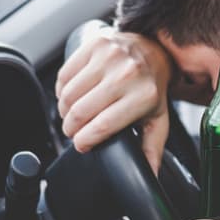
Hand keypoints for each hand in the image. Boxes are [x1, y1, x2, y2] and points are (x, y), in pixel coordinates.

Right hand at [55, 25, 173, 174]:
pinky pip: (65, 75)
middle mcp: (127, 74)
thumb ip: (152, 149)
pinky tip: (70, 96)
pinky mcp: (94, 45)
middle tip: (73, 132)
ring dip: (64, 111)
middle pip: (82, 112)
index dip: (85, 141)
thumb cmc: (151, 88)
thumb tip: (150, 175)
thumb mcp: (157, 119)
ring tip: (71, 116)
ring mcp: (109, 57)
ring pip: (69, 94)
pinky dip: (61, 90)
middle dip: (71, 128)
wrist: (153, 49)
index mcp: (144, 96)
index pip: (103, 126)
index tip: (81, 146)